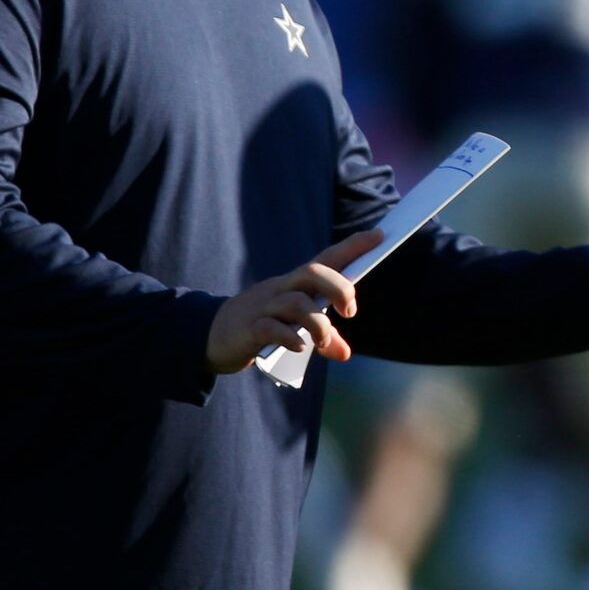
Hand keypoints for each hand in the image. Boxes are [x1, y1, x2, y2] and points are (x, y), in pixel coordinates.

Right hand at [207, 230, 382, 372]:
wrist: (210, 335)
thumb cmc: (260, 325)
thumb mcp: (294, 328)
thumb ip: (322, 337)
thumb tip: (344, 353)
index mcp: (294, 284)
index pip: (326, 258)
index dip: (352, 246)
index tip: (378, 235)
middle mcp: (281, 288)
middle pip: (312, 272)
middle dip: (338, 287)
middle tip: (350, 311)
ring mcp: (263, 307)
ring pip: (295, 302)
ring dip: (317, 323)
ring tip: (324, 341)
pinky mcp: (249, 328)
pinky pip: (270, 328)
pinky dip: (289, 337)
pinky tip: (300, 346)